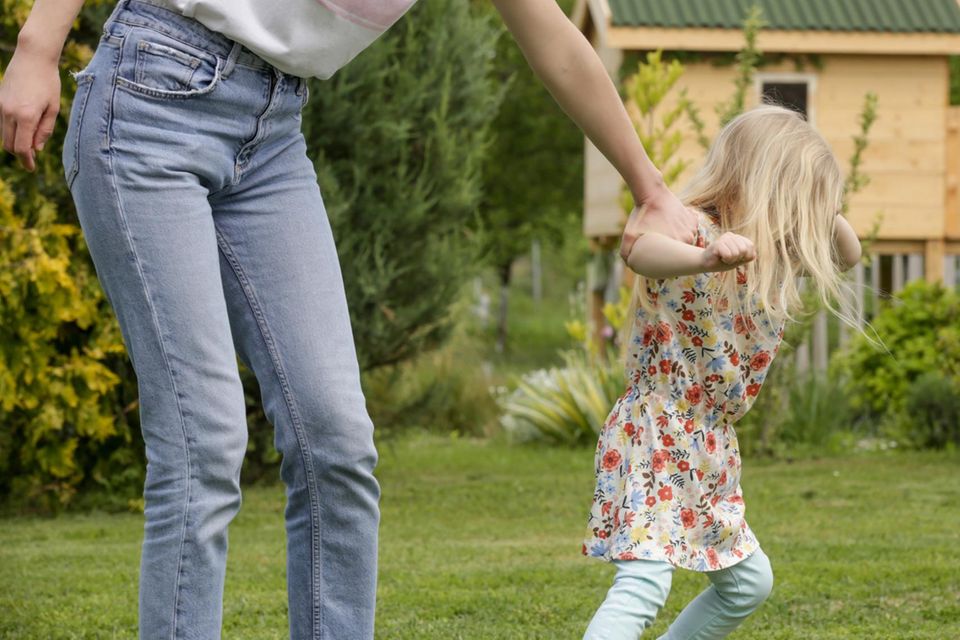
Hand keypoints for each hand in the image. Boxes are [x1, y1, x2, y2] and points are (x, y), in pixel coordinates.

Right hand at [0, 44, 61, 171]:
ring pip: (3, 134)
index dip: (26, 161)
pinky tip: (23, 129)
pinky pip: (1, 123)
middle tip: (32, 158)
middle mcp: (9, 112)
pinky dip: (10, 130)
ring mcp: (0, 106)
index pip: (21, 148)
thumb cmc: (48, 82)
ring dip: (14, 142)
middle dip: (20, 154)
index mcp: (26, 116)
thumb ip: (45, 130)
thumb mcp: (53, 108)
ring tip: (29, 143)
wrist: (32, 57)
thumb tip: (37, 148)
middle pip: (9, 144)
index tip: (31, 168)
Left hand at [619, 185, 698, 262]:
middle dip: (675, 255)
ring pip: (687, 241)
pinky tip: (672, 229)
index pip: (678, 262)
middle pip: (684, 253)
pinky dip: (682, 231)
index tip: (662, 263)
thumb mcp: (628, 235)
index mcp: (677, 244)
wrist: (651, 193)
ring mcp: (692, 227)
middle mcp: (689, 237)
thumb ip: (626, 252)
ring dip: (679, 242)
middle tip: (663, 253)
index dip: (671, 265)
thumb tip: (629, 264)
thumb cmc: (641, 215)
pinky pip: (690, 230)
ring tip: (667, 241)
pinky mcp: (692, 218)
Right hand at [701, 232, 755, 271]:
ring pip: (736, 253)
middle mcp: (732, 235)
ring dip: (730, 260)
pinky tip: (719, 257)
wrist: (705, 264)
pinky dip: (725, 260)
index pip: (750, 246)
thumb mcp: (738, 260)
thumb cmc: (721, 262)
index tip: (735, 258)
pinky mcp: (718, 243)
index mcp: (738, 238)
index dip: (744, 256)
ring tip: (723, 258)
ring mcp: (724, 238)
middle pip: (744, 250)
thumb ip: (747, 256)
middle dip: (737, 258)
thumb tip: (754, 254)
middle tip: (728, 258)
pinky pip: (728, 255)